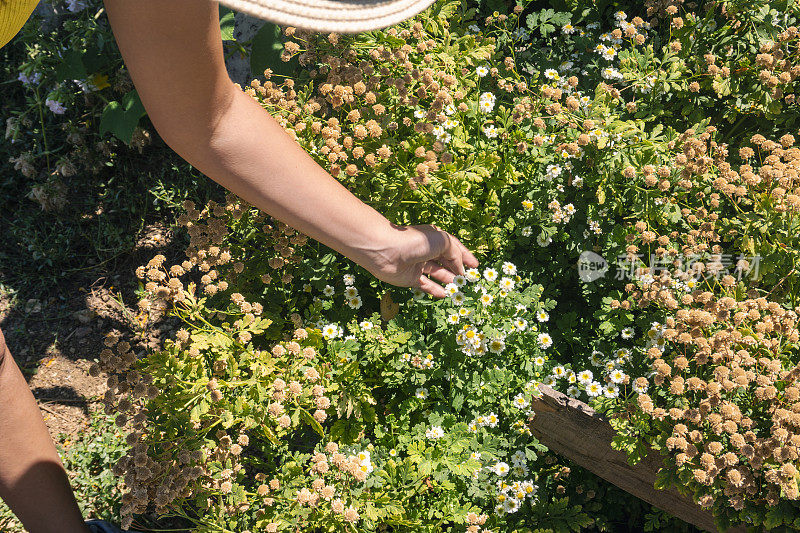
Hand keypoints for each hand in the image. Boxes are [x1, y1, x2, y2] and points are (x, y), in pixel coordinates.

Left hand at [362, 224, 479, 297]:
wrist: (386, 250)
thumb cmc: (415, 241)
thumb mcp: (442, 241)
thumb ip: (455, 253)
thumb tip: (459, 267)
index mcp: (435, 237)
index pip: (454, 247)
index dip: (465, 256)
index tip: (476, 266)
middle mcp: (427, 250)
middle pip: (446, 261)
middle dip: (458, 270)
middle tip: (469, 280)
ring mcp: (418, 264)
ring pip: (437, 274)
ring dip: (448, 281)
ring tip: (459, 289)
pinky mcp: (410, 277)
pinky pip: (425, 285)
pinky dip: (435, 290)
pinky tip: (444, 295)